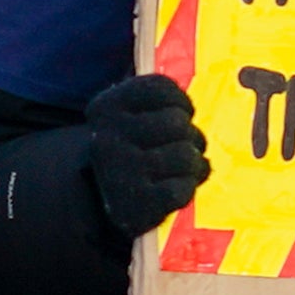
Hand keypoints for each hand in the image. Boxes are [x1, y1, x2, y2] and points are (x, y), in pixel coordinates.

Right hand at [85, 74, 211, 242]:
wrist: (100, 198)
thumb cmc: (130, 148)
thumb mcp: (129, 115)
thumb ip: (159, 102)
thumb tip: (191, 111)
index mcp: (104, 108)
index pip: (161, 88)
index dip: (181, 102)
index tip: (179, 113)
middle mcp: (107, 138)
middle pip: (178, 122)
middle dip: (189, 134)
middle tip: (180, 146)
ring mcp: (121, 173)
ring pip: (186, 155)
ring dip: (193, 163)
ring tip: (182, 168)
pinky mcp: (137, 205)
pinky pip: (184, 188)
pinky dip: (187, 187)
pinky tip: (175, 187)